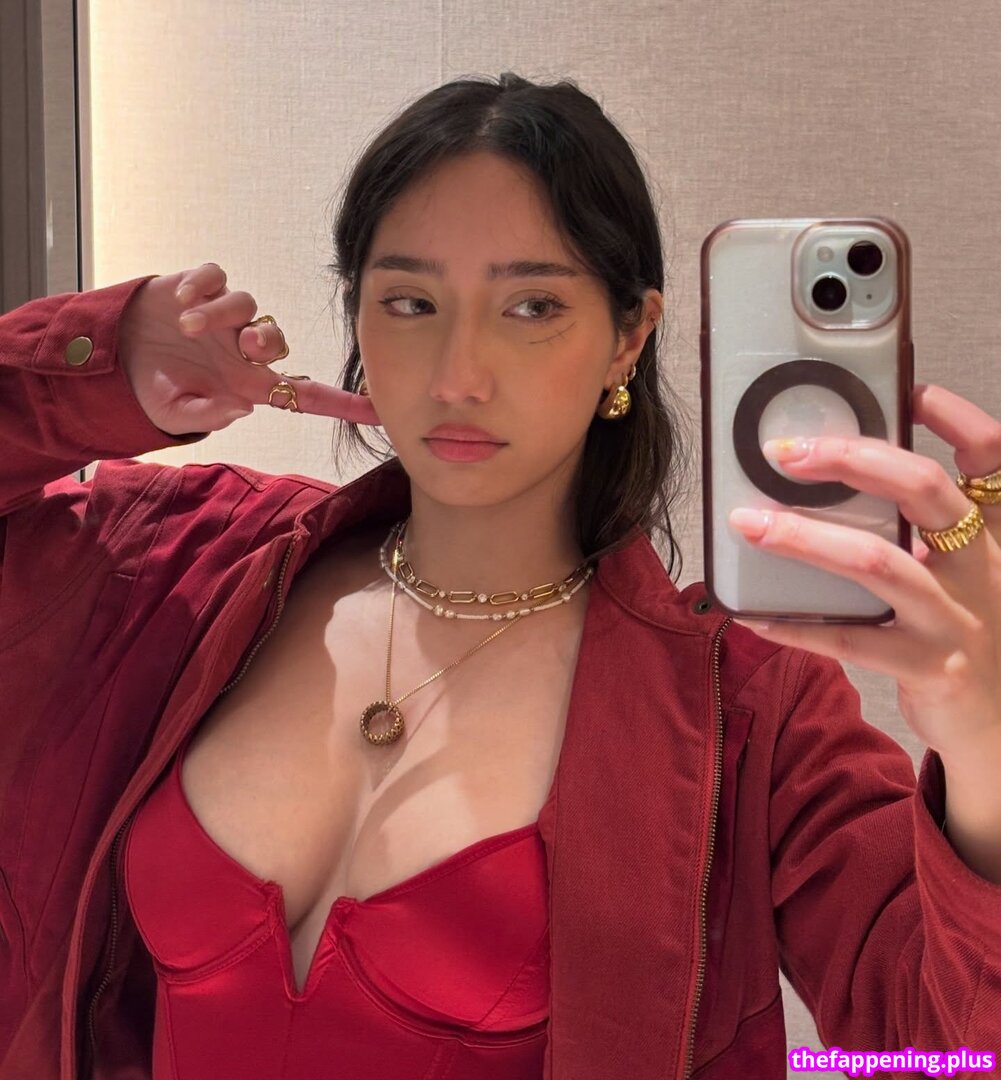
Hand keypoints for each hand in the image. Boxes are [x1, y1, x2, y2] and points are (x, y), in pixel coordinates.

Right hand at [119, 262, 379, 434]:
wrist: (113, 355)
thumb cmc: (153, 388)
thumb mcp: (173, 413)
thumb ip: (205, 415)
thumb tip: (241, 409)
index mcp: (247, 384)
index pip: (304, 395)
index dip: (342, 404)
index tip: (378, 412)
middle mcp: (241, 349)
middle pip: (277, 338)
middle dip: (266, 339)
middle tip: (244, 344)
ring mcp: (223, 317)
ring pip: (246, 304)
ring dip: (222, 313)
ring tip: (188, 325)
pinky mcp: (199, 287)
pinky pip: (217, 276)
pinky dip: (203, 284)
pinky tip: (181, 298)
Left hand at [727, 383, 1000, 759]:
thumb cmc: (965, 633)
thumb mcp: (959, 572)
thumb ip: (918, 531)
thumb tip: (834, 486)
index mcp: (990, 534)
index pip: (990, 456)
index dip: (953, 414)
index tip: (904, 389)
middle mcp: (982, 566)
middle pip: (926, 490)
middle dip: (852, 459)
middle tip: (787, 451)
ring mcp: (957, 618)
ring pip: (876, 561)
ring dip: (804, 537)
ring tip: (750, 523)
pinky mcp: (930, 668)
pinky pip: (849, 640)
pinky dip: (793, 623)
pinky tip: (750, 612)